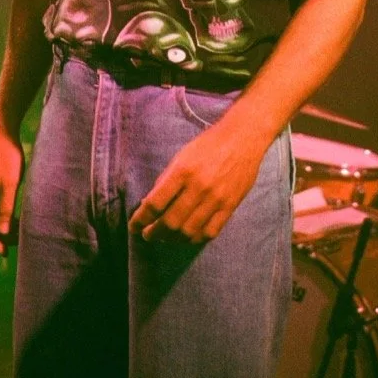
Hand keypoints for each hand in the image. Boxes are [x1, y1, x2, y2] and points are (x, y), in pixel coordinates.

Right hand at [0, 125, 24, 254]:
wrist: (3, 131)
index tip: (5, 251)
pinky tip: (14, 217)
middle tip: (15, 243)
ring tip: (17, 232)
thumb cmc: (7, 156)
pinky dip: (1, 215)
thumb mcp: (11, 184)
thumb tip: (2, 232)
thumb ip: (5, 209)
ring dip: (0, 227)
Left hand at [128, 120, 264, 244]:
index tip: (134, 226)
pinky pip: (209, 232)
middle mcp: (198, 187)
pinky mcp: (230, 207)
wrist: (242, 139)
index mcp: (182, 171)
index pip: (155, 203)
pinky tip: (187, 236)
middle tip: (148, 235)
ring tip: (165, 237)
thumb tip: (149, 204)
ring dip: (172, 239)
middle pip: (170, 222)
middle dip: (154, 233)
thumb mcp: (181, 156)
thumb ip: (166, 180)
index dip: (141, 218)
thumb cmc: (208, 145)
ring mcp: (216, 199)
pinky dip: (195, 238)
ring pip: (189, 231)